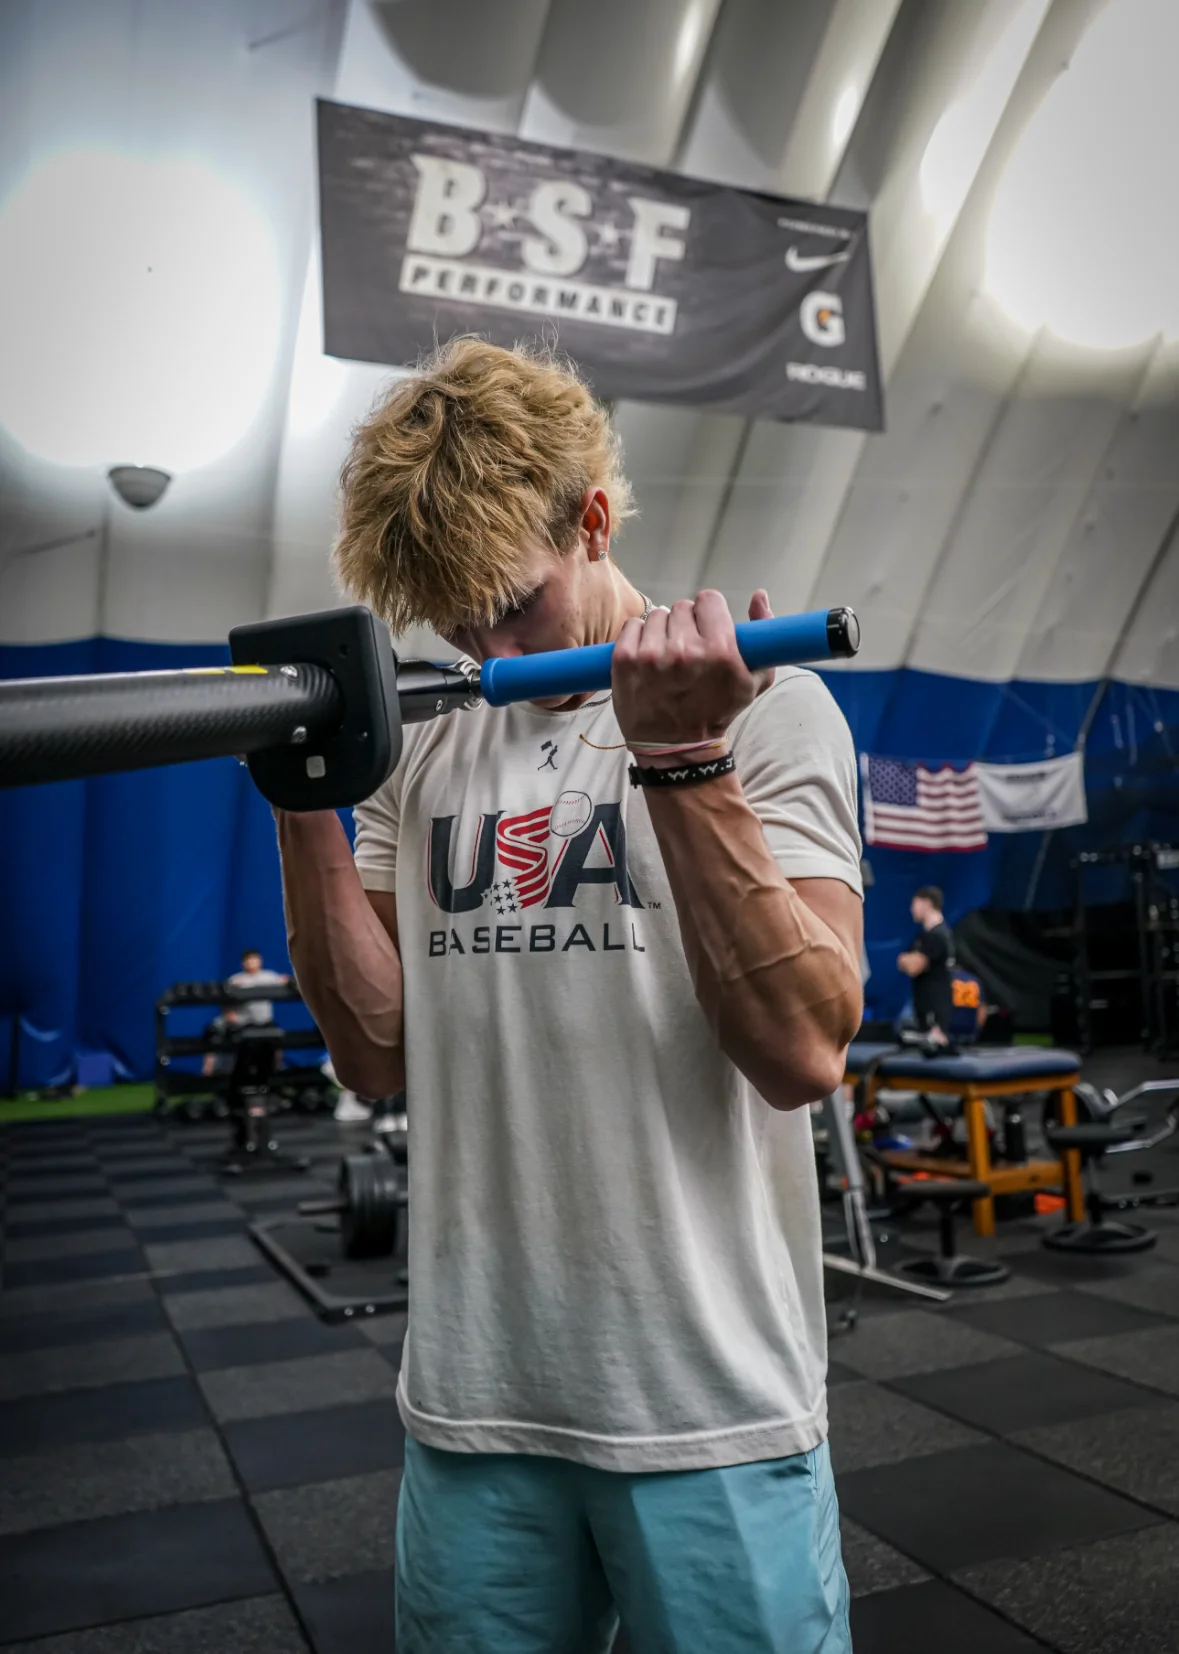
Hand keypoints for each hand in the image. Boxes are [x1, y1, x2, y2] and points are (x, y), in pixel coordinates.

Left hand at [612, 589, 774, 750]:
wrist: (677, 747)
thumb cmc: (718, 712)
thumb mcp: (754, 680)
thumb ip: (763, 634)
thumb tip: (760, 595)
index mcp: (719, 651)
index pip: (708, 599)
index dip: (708, 613)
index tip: (706, 628)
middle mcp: (684, 650)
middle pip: (682, 607)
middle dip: (686, 624)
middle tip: (686, 649)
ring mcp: (651, 655)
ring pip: (657, 615)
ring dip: (662, 631)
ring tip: (666, 657)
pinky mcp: (624, 661)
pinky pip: (632, 625)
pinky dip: (638, 636)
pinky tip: (647, 658)